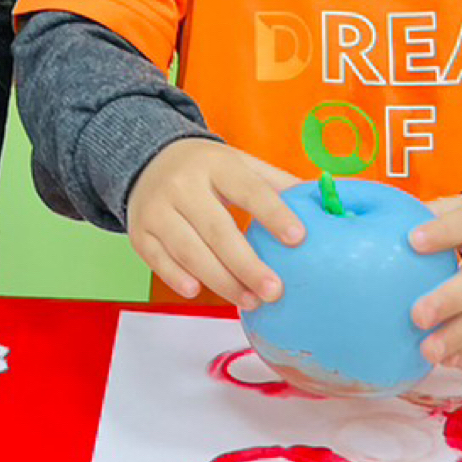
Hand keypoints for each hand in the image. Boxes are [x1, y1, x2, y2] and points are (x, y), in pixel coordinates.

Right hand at [124, 139, 307, 308]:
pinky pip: (158, 260)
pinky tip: (198, 292)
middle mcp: (182, 185)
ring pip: (189, 251)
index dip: (273, 214)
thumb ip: (276, 183)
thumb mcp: (239, 164)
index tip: (298, 238)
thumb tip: (321, 200)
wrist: (146, 160)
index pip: (249, 190)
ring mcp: (157, 209)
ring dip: (220, 280)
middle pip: (217, 229)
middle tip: (274, 291)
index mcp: (216, 164)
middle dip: (247, 265)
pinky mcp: (140, 232)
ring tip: (250, 301)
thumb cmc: (205, 169)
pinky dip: (176, 277)